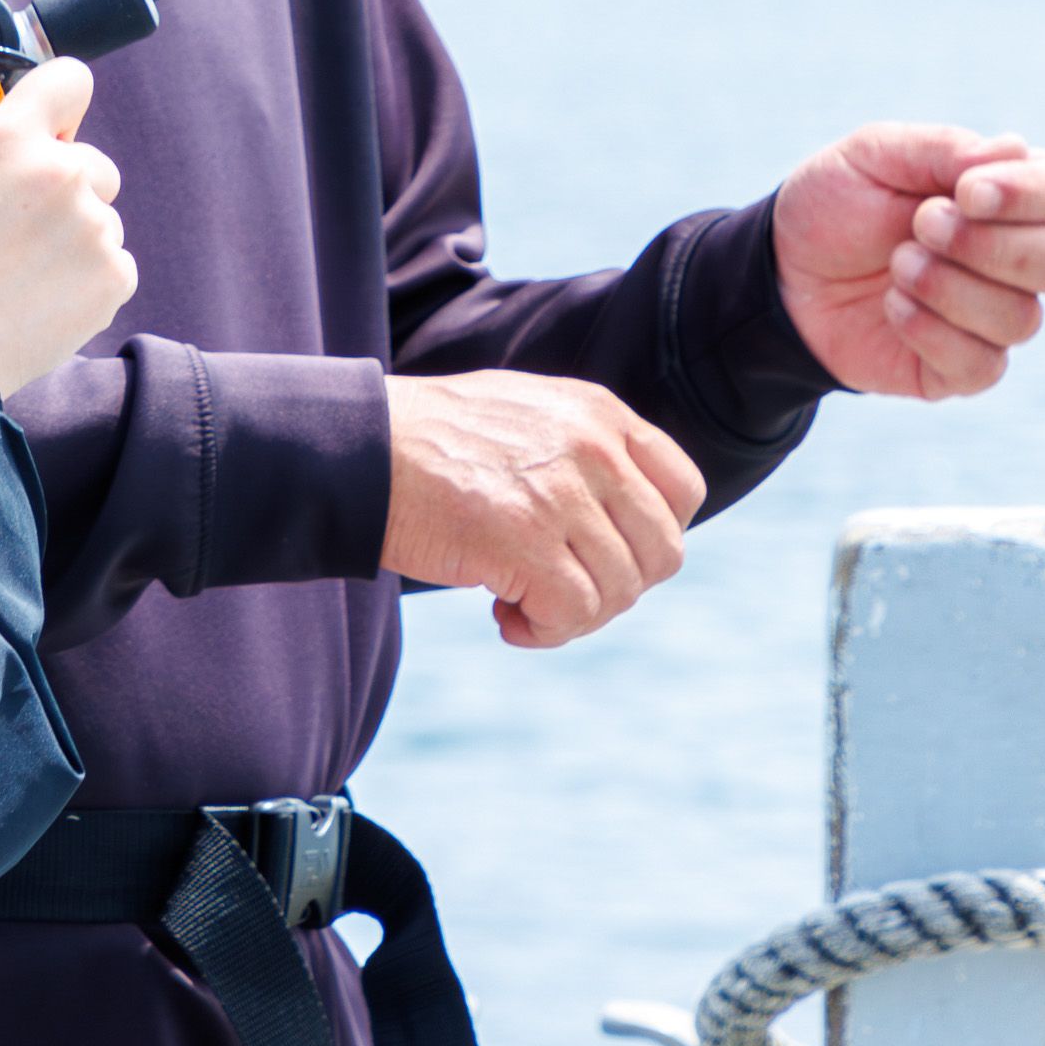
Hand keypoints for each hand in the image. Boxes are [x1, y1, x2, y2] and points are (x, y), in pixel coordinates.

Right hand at [0, 59, 136, 394]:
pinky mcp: (115, 274)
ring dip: (74, 238)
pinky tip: (42, 296)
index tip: (55, 128)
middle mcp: (62, 171)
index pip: (69, 80)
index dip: (61, 106)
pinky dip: (86, 279)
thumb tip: (36, 135)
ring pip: (99, 217)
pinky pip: (112, 262)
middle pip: (91, 163)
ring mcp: (94, 224)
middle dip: (66, 189)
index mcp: (9, 138)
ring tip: (21, 273)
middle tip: (18, 230)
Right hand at [382, 370, 704, 649]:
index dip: (653, 536)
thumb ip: (585, 450)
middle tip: (564, 587)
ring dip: (575, 615)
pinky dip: (544, 632)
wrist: (359, 446)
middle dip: (620, 586)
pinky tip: (504, 617)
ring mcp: (561, 496)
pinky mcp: (524, 543)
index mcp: (598, 413)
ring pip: (620, 592)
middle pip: (663, 552)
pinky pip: (573, 614)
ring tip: (521, 602)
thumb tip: (625, 518)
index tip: (606, 551)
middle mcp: (592, 449)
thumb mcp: (529, 414)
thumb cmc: (432, 439)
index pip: (684, 489)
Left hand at [775, 126, 1044, 398]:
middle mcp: (1013, 258)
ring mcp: (992, 317)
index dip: (1026, 194)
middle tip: (921, 225)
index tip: (964, 192)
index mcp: (1004, 195)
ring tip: (897, 264)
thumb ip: (943, 149)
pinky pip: (981, 365)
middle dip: (987, 245)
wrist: (781, 273)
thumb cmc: (836, 206)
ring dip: (951, 287)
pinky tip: (893, 305)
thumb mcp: (874, 154)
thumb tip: (1017, 149)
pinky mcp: (962, 368)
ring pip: (1022, 318)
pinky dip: (932, 332)